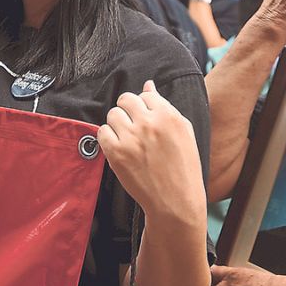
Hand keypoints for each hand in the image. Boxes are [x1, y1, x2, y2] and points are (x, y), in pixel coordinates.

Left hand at [98, 80, 205, 219]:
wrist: (176, 200)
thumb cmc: (183, 166)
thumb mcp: (183, 131)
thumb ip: (165, 106)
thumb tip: (148, 85)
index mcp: (168, 116)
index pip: (146, 94)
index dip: (144, 105)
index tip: (146, 117)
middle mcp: (149, 124)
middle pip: (126, 99)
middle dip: (128, 109)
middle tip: (134, 125)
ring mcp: (131, 138)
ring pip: (113, 114)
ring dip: (118, 123)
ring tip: (128, 138)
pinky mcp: (117, 154)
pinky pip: (102, 132)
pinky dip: (108, 137)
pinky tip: (119, 146)